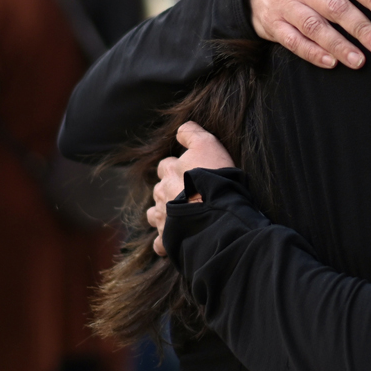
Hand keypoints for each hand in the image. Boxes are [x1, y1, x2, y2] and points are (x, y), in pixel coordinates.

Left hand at [148, 122, 233, 255]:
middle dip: (168, 190)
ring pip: (156, 213)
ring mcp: (163, 217)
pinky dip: (164, 242)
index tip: (188, 171)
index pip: (166, 164)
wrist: (215, 214)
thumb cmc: (214, 178)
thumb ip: (191, 133)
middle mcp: (162, 192)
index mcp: (169, 170)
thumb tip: (181, 128)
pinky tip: (173, 242)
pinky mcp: (167, 238)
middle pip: (160, 188)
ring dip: (164, 213)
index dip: (177, 166)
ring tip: (179, 216)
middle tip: (186, 194)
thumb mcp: (208, 145)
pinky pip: (160, 242)